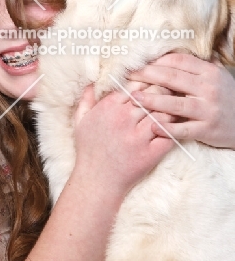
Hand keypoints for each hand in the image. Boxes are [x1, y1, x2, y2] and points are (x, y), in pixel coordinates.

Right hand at [73, 84, 173, 199]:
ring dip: (171, 108)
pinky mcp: (150, 153)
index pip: (135, 84)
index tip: (154, 80)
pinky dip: (176, 128)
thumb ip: (86, 99)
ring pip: (162, 113)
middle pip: (152, 96)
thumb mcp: (81, 121)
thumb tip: (91, 82)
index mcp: (109, 107)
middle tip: (172, 88)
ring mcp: (138, 137)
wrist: (96, 181)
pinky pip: (169, 135)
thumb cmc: (88, 149)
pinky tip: (179, 125)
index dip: (147, 80)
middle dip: (163, 90)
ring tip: (177, 105)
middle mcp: (124, 119)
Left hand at [128, 53, 234, 148]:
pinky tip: (152, 126)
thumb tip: (174, 53)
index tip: (138, 62)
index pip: (178, 62)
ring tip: (133, 97)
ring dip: (152, 100)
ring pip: (175, 103)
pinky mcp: (208, 130)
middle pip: (173, 78)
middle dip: (147, 75)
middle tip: (128, 74)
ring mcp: (208, 110)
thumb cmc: (228, 98)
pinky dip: (168, 128)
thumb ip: (198, 66)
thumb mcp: (218, 76)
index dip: (156, 61)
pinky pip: (184, 129)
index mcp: (209, 72)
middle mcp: (208, 89)